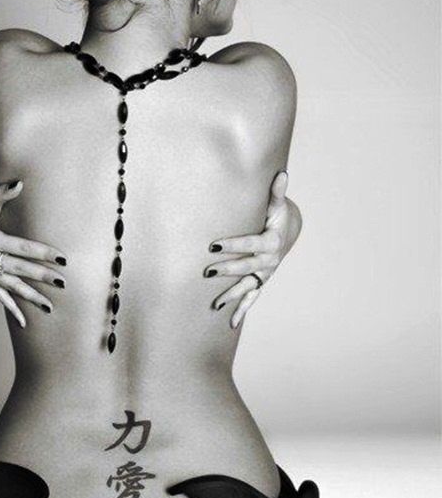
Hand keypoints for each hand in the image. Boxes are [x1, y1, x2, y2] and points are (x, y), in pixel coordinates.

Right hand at [0, 180, 67, 327]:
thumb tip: (19, 183)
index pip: (23, 248)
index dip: (44, 253)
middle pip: (20, 269)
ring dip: (30, 297)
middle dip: (42, 277)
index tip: (63, 260)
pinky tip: (24, 322)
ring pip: (11, 286)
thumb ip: (3, 192)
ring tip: (50, 307)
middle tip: (64, 283)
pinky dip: (11, 308)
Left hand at [205, 171, 299, 329]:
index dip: (233, 244)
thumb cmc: (278, 214)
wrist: (289, 229)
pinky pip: (252, 297)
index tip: (214, 244)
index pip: (250, 243)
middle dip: (227, 269)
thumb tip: (281, 174)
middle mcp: (270, 260)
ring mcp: (265, 273)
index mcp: (272, 241)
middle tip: (207, 272)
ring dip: (231, 295)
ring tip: (215, 305)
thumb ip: (276, 192)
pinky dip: (242, 310)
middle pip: (246, 266)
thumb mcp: (277, 204)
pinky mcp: (261, 280)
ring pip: (247, 286)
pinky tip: (231, 323)